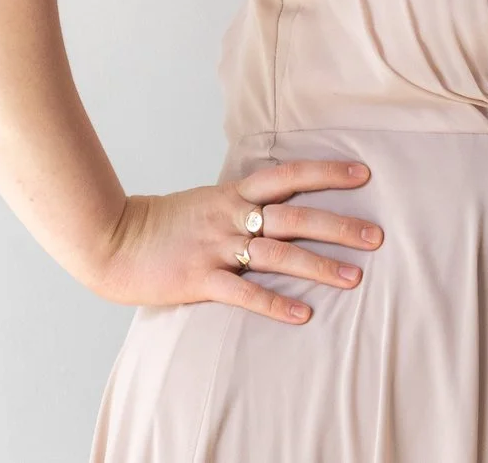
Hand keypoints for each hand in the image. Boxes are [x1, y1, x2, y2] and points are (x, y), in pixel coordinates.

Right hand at [85, 159, 382, 324]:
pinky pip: (244, 293)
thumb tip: (277, 200)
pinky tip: (303, 314)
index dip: (327, 173)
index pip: (288, 176)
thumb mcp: (206, 201)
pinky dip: (275, 303)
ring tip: (354, 278)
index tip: (363, 175)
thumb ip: (240, 201)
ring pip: (277, 254)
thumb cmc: (161, 224)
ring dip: (319, 266)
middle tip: (377, 237)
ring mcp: (215, 247)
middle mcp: (230, 216)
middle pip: (295, 216)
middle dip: (339, 225)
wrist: (110, 240)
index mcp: (233, 194)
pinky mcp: (199, 279)